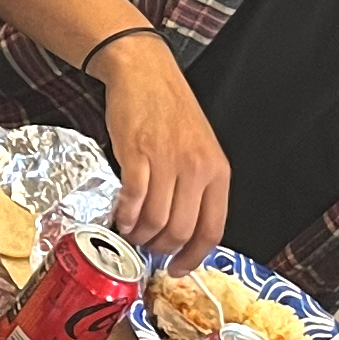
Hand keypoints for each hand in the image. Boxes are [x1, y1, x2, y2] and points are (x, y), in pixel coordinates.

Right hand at [96, 36, 231, 263]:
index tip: (179, 267)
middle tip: (147, 247)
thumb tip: (181, 231)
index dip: (194, 257)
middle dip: (160, 248)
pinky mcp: (138, 153)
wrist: (145, 71)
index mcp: (217, 170)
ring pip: (156, 221)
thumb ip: (196, 187)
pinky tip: (121, 215)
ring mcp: (167, 161)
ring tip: (131, 231)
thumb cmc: (170, 109)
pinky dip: (124, 216)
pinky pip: (133, 199)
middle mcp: (196, 168)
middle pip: (181, 231)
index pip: (212, 229)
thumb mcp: (199, 148)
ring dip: (139, 235)